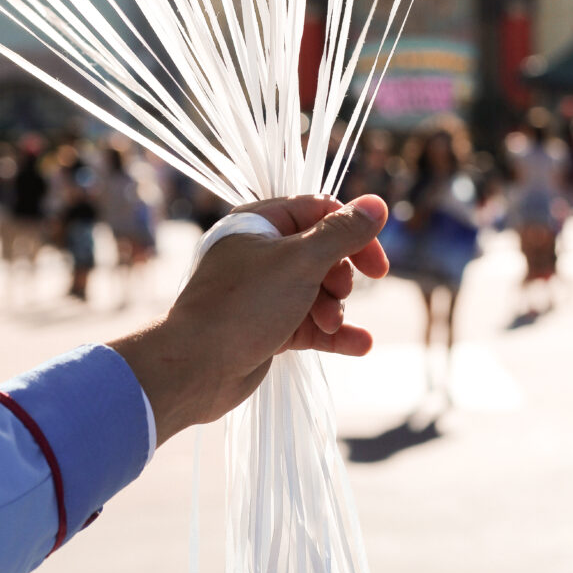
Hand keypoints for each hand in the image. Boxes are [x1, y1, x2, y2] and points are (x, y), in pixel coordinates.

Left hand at [109, 194, 387, 445]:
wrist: (194, 368)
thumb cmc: (242, 305)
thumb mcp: (300, 262)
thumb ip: (341, 234)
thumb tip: (376, 205)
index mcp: (259, 223)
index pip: (320, 212)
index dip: (353, 234)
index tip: (378, 267)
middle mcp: (259, 252)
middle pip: (322, 252)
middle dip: (340, 277)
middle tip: (339, 295)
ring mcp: (263, 291)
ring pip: (317, 290)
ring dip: (334, 309)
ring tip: (329, 326)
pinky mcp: (266, 326)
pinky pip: (309, 323)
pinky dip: (334, 334)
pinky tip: (361, 345)